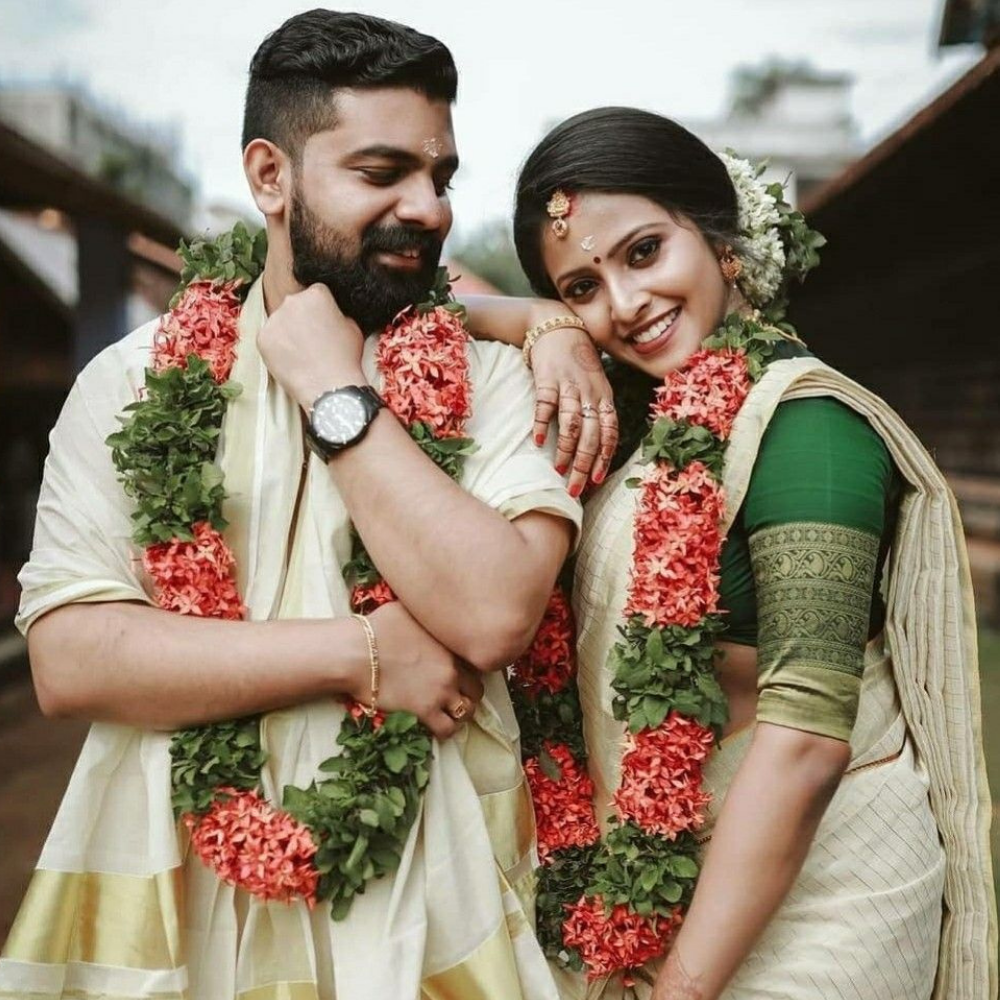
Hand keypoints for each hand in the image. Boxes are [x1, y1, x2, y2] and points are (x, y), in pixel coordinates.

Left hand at [257, 284, 366, 410]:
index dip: (321, 310)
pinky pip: (269, 339)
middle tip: (311, 340)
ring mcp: (274, 319)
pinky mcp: (262, 338)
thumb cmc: (345, 359)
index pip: (315, 294)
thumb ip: (337, 313)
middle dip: (301, 319)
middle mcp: (292, 301)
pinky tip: (291, 361)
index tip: (323, 324)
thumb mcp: (353, 327)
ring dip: (288, 333)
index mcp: (316, 294)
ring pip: (280, 322)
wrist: (329, 387)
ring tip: (302, 354)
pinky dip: (277, 348)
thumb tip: (329, 315)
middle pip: (295, 306)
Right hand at [364, 602, 483, 739]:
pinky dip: (445, 730)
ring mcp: (440, 690)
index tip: (458, 674)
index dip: (467, 669)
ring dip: (459, 714)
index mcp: (449, 644)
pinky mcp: (425, 710)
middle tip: (454, 696)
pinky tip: (435, 726)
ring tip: (446, 714)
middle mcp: (452, 668)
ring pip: (467, 711)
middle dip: (467, 694)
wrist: (355, 653)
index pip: (474, 661)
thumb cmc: (374, 628)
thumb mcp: (406, 609)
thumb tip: (423, 607)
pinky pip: (447, 729)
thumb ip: (423, 614)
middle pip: (476, 688)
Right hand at [530, 325, 617, 495]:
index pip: (610, 433)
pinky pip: (546, 404)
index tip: (596, 481)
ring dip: (566, 449)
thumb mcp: (596, 386)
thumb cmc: (578, 363)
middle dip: (584, 465)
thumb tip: (594, 450)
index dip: (604, 458)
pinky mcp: (548, 378)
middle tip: (575, 489)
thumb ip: (596, 413)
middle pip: (592, 435)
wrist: (559, 327)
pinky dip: (542, 423)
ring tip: (559, 470)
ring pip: (573, 423)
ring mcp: (569, 386)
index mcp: (605, 398)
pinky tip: (538, 441)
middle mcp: (590, 393)